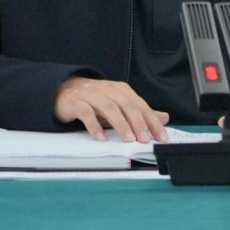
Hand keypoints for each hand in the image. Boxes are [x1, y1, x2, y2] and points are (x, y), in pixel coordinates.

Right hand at [54, 77, 169, 142]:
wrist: (65, 89)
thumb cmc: (96, 100)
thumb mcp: (120, 105)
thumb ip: (141, 112)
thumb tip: (164, 118)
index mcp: (121, 90)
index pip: (140, 105)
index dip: (152, 121)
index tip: (160, 137)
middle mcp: (108, 90)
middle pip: (127, 105)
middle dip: (138, 123)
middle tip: (144, 139)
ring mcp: (92, 95)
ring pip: (109, 108)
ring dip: (120, 124)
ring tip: (128, 139)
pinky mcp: (76, 102)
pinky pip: (86, 113)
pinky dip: (94, 126)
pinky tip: (101, 138)